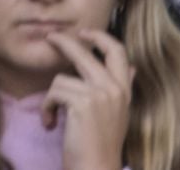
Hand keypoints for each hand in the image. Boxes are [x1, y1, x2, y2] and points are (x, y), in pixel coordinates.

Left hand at [41, 29, 132, 169]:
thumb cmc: (102, 146)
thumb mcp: (118, 114)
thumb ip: (122, 89)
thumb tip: (133, 68)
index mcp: (124, 90)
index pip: (118, 51)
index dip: (100, 36)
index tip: (84, 32)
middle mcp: (114, 88)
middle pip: (85, 52)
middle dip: (64, 42)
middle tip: (50, 38)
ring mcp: (99, 94)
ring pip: (62, 76)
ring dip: (51, 98)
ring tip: (52, 117)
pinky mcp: (82, 103)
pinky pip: (54, 92)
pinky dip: (47, 109)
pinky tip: (50, 125)